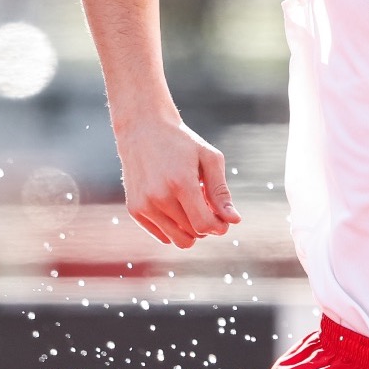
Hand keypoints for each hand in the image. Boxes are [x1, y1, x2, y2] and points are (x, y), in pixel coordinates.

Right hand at [113, 117, 240, 247]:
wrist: (143, 129)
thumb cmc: (182, 143)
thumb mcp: (209, 159)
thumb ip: (221, 192)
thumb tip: (234, 220)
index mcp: (180, 183)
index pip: (203, 224)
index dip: (218, 227)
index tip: (224, 219)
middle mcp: (158, 197)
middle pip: (193, 233)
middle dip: (206, 224)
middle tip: (206, 202)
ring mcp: (143, 205)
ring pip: (178, 239)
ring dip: (191, 227)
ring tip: (191, 203)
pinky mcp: (134, 210)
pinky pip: (163, 236)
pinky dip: (174, 227)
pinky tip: (176, 205)